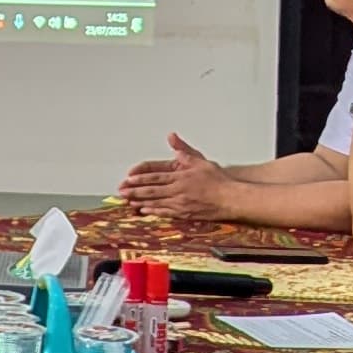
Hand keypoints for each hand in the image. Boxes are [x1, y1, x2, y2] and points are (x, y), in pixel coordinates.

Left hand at [118, 134, 235, 215]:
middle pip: (152, 191)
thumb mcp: (201, 161)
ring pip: (156, 203)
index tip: (128, 179)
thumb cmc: (218, 180)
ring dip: (141, 202)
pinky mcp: (185, 213)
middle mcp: (178, 190)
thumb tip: (172, 138)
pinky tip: (145, 211)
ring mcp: (181, 203)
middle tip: (121, 192)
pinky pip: (166, 213)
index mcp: (181, 176)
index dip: (141, 179)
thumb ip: (184, 151)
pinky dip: (154, 212)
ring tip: (128, 202)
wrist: (230, 198)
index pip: (156, 177)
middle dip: (134, 191)